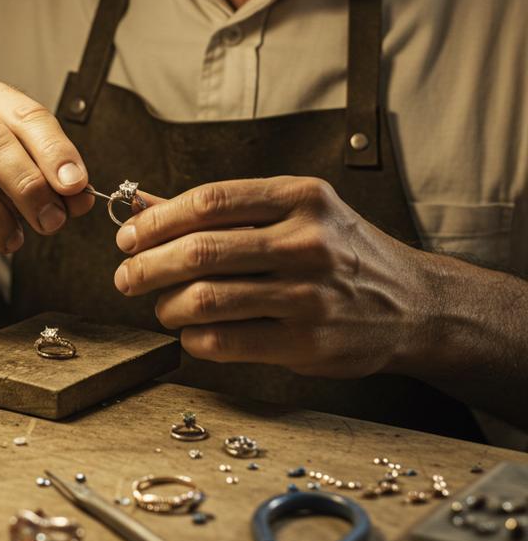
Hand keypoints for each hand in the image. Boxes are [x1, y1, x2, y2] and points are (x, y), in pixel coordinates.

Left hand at [113, 176, 433, 377]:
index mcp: (300, 197)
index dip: (156, 221)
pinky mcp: (308, 343)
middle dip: (147, 266)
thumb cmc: (340, 251)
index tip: (127, 236)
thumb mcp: (293, 212)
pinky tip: (191, 333)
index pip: (208, 202)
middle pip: (200, 251)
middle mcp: (307, 242)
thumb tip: (142, 204)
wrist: (415, 304)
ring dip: (166, 305)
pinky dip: (193, 338)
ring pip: (206, 299)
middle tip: (125, 277)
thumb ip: (220, 209)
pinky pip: (226, 341)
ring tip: (161, 306)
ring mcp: (310, 295)